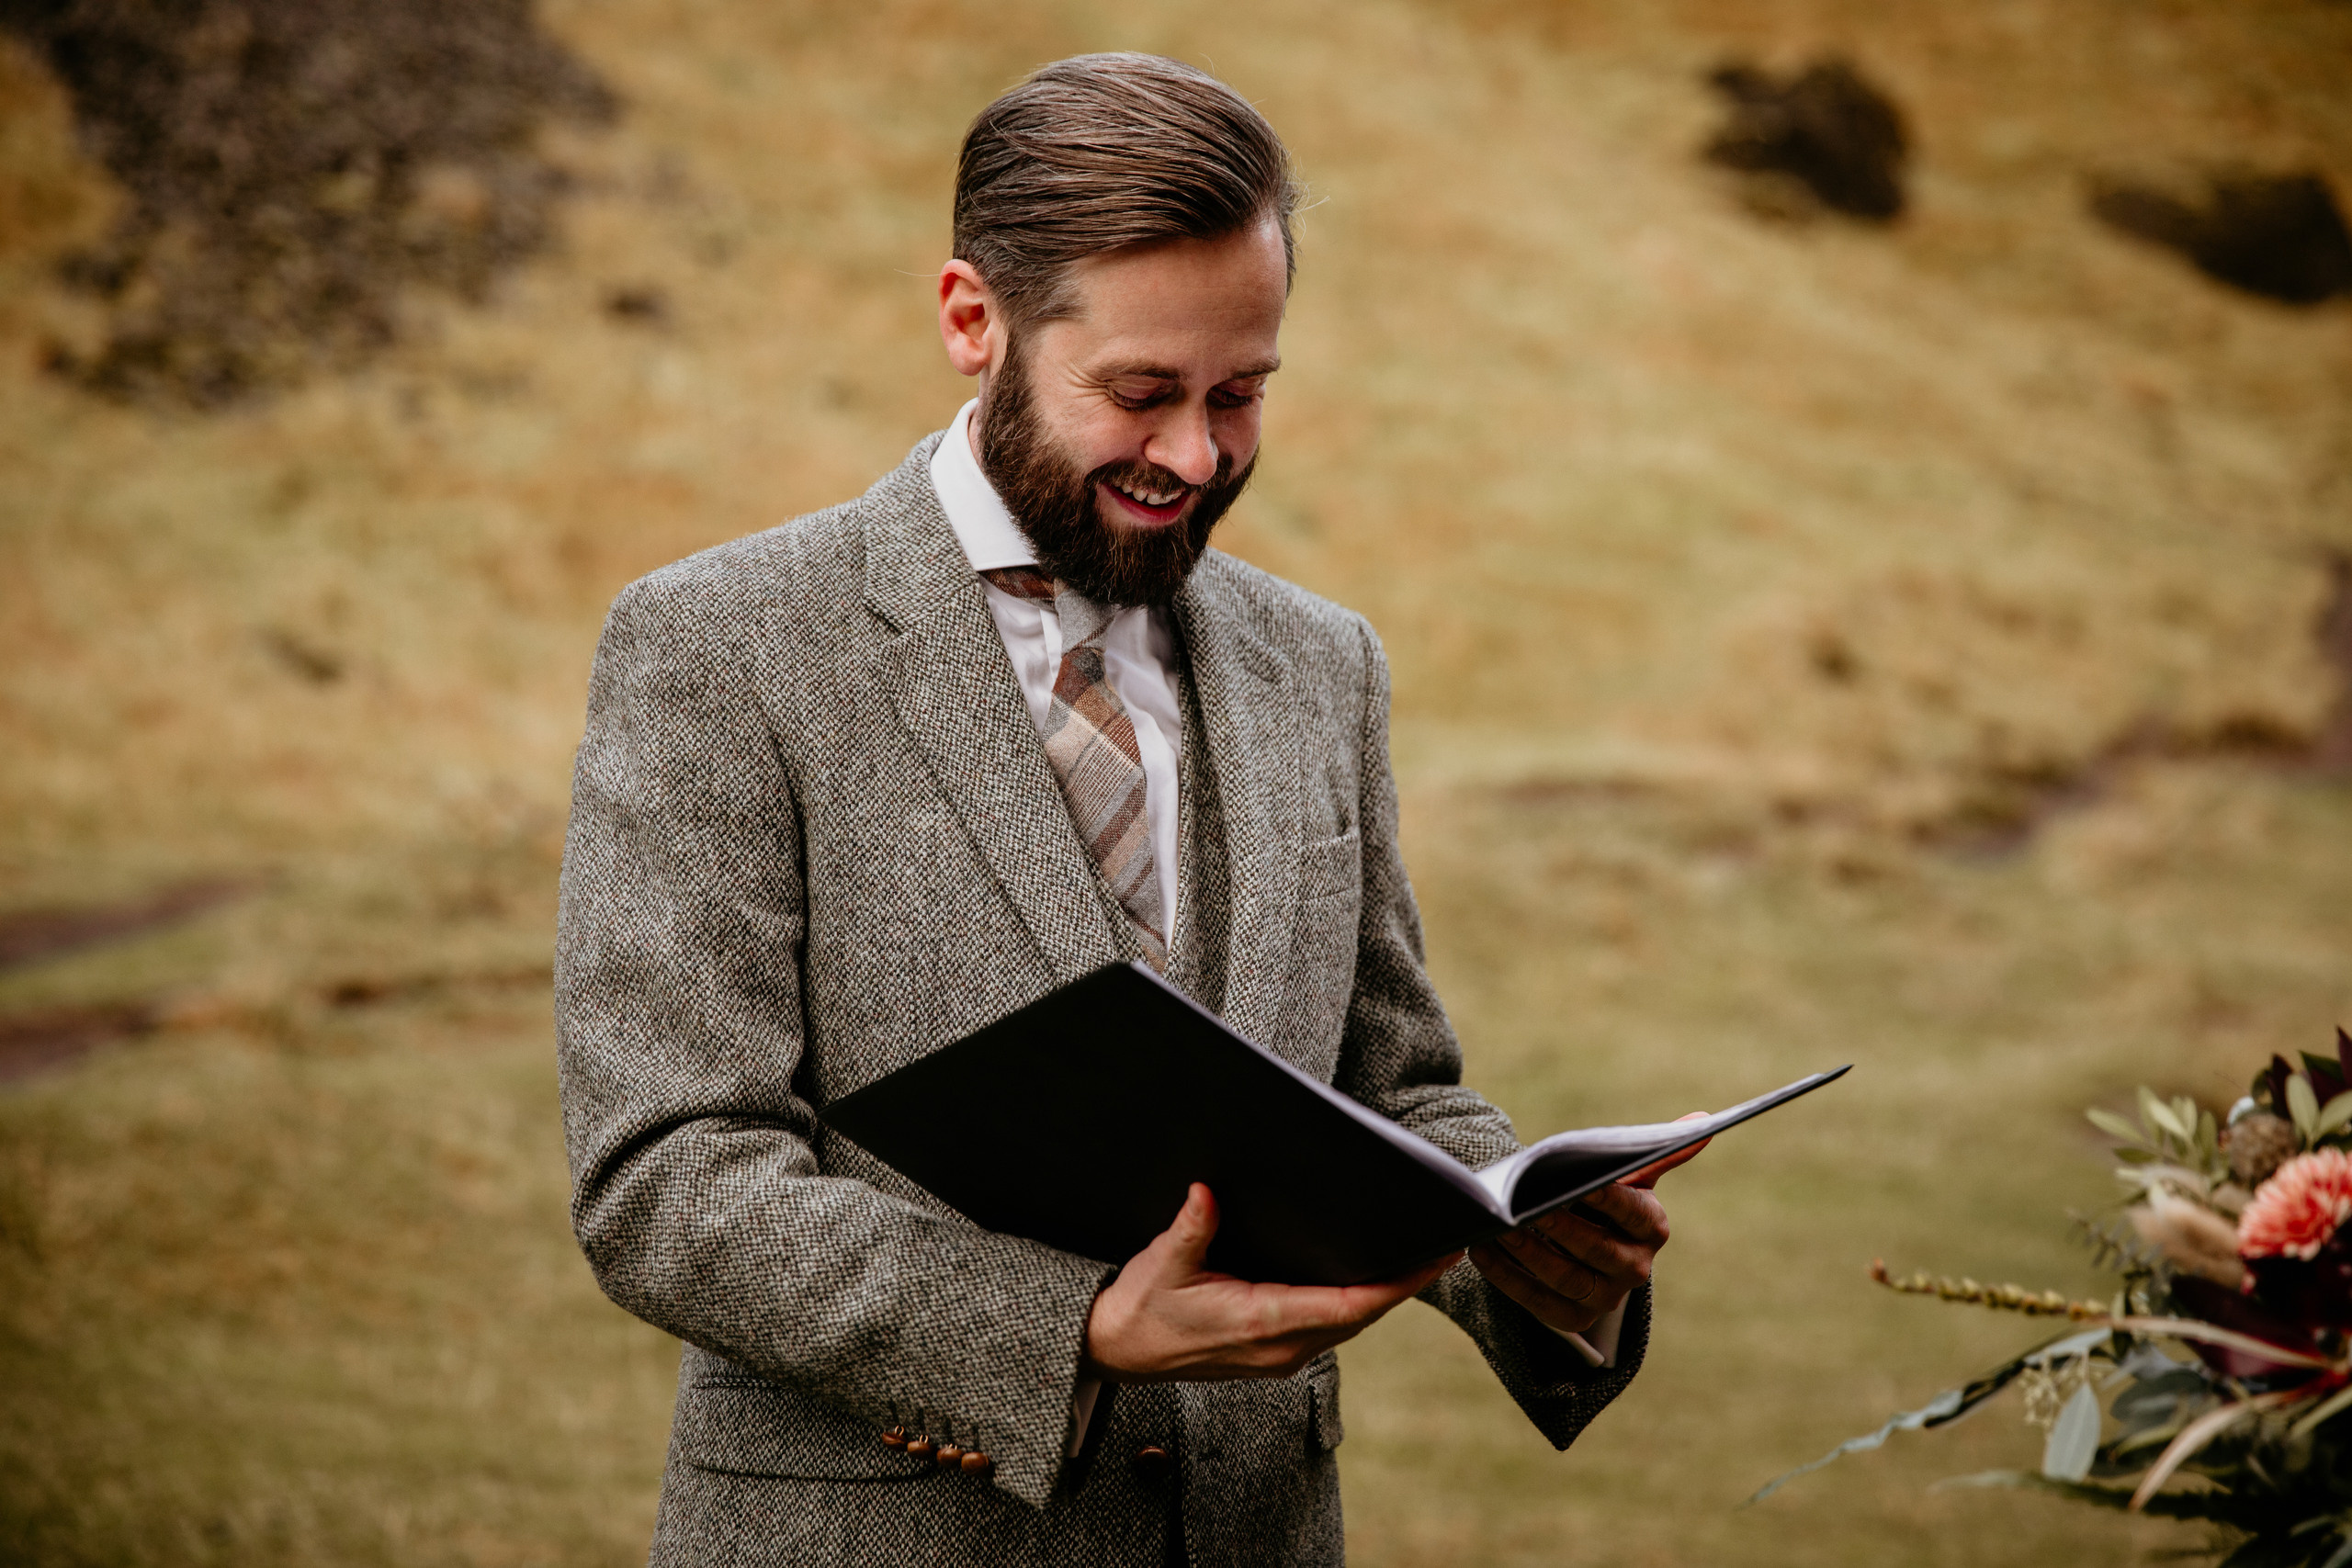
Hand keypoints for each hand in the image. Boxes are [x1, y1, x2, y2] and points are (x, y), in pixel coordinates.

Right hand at [1082, 1183, 1460, 1381]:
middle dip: (1405, 1284)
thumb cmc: (1139, 1308)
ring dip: (1385, 1294)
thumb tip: (1207, 1191)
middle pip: (1361, 1315)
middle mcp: (1281, 1348)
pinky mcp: (1274, 1352)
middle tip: (1446, 1247)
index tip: (1434, 1260)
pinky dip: (1357, 1301)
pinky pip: (1330, 1326)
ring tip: (1421, 1256)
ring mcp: (1280, 1356)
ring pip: (1350, 1323)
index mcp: (1261, 1323)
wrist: (1114, 1352)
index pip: (1347, 1306)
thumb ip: (1190, 1229)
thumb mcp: (1161, 1264)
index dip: (1396, 1285)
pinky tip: (1369, 1274)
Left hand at [1467, 1115, 1709, 1336]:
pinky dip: (1508, 1279)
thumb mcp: (1629, 1177)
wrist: (1586, 1248)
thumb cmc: (1604, 1201)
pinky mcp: (1573, 1317)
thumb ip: (1657, 1152)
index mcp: (1653, 1228)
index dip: (1607, 1199)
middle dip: (1559, 1229)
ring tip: (1498, 1229)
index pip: (1633, 1212)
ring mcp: (1605, 1297)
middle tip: (1523, 1209)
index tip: (1578, 1183)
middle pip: (1598, 1250)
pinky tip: (1482, 1253)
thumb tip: (1703, 1119)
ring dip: (1529, 1254)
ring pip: (1567, 1279)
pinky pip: (1539, 1303)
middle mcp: (1636, 1268)